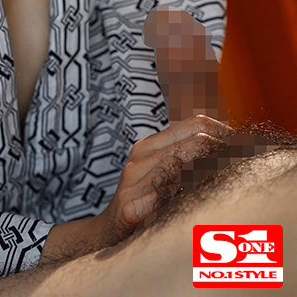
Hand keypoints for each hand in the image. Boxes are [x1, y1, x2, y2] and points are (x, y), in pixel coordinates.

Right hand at [97, 114, 233, 243]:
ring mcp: (133, 181)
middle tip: (246, 165)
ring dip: (209, 175)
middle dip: (226, 153)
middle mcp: (141, 156)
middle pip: (194, 143)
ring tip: (229, 182)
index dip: (226, 132)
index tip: (248, 146)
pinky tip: (196, 205)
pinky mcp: (129, 207)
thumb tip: (233, 147)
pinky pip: (162, 198)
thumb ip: (187, 158)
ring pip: (180, 166)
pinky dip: (183, 199)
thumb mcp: (162, 173)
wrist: (106, 231)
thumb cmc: (143, 201)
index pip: (196, 123)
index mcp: (151, 144)